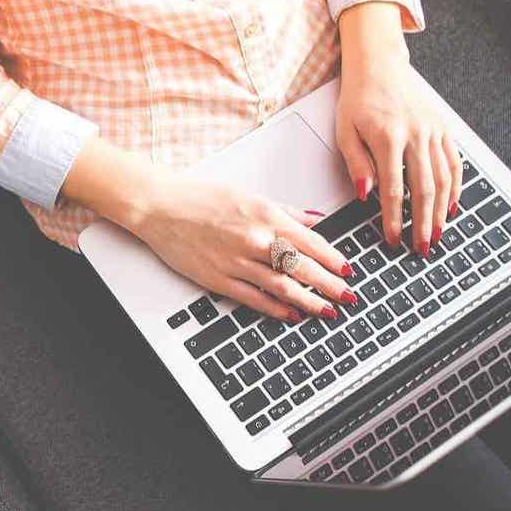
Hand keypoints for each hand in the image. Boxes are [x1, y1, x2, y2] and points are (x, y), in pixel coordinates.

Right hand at [126, 170, 355, 322]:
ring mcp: (237, 262)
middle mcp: (255, 239)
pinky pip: (255, 298)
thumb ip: (285, 211)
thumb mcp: (249, 196)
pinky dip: (277, 308)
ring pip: (283, 286)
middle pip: (303, 267)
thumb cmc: (200, 198)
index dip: (334, 260)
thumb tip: (314, 221)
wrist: (161, 207)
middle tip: (349, 297)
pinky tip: (292, 314)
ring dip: (309, 301)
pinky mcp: (219, 279)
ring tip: (327, 311)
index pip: (311, 242)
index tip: (348, 271)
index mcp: (266, 215)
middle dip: (330, 285)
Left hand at [336, 3, 461, 256]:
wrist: (379, 66)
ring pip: (443, 178)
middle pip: (424, 189)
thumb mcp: (345, 132)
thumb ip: (356, 164)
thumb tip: (366, 195)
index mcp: (388, 138)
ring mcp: (433, 131)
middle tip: (422, 247)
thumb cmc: (358, 100)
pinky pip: (454, 162)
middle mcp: (416, 134)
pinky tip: (451, 206)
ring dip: (441, 211)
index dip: (394, 219)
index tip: (393, 239)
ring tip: (437, 234)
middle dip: (423, 222)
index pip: (394, 189)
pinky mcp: (443, 128)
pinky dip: (455, 187)